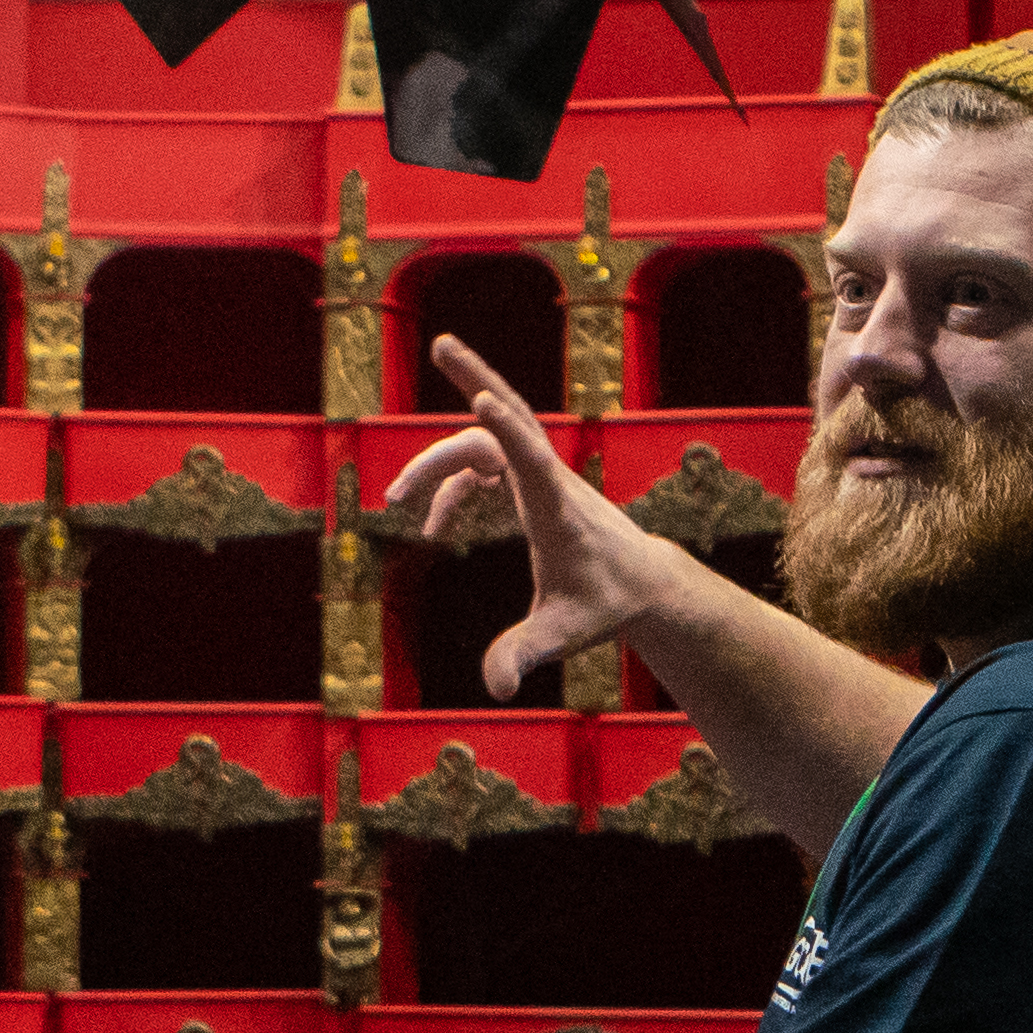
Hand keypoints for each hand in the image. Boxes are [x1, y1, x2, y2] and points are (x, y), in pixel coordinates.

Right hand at [376, 333, 677, 702]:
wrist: (639, 582)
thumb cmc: (605, 603)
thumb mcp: (565, 633)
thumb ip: (526, 653)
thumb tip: (496, 688)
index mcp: (556, 508)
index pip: (531, 457)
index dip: (505, 429)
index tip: (482, 397)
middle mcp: (547, 480)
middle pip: (509, 416)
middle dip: (476, 376)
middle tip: (442, 344)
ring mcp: (538, 476)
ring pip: (482, 442)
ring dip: (437, 463)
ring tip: (394, 501)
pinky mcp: (529, 484)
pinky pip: (482, 467)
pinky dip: (452, 490)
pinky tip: (435, 526)